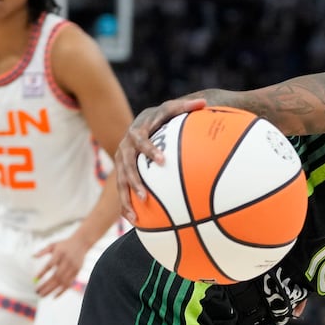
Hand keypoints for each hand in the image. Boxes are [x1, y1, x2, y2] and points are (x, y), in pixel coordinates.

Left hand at [34, 230, 96, 297]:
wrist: (82, 243)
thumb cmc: (64, 245)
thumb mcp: (53, 245)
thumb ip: (42, 251)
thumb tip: (32, 257)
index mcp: (60, 253)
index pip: (50, 264)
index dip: (43, 272)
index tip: (35, 279)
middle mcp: (67, 261)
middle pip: (56, 276)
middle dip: (46, 285)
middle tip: (37, 291)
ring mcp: (73, 267)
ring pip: (62, 282)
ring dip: (52, 290)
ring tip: (42, 295)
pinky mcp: (77, 272)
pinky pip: (69, 284)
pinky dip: (62, 291)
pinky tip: (54, 296)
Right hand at [116, 96, 207, 214]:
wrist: (142, 123)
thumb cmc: (162, 117)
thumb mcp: (172, 109)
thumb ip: (186, 107)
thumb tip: (204, 102)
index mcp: (137, 131)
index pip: (141, 140)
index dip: (149, 150)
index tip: (162, 161)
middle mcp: (125, 147)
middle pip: (126, 165)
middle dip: (134, 182)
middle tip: (145, 196)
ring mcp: (121, 161)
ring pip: (120, 181)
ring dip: (126, 198)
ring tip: (136, 214)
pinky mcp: (122, 172)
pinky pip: (122, 190)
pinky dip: (126, 205)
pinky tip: (134, 221)